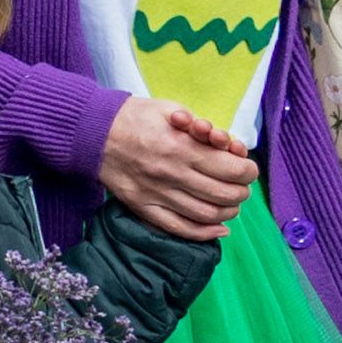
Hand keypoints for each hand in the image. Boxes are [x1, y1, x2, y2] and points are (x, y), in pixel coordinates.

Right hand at [99, 95, 256, 238]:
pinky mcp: (143, 206)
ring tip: (229, 205)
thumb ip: (204, 129)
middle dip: (241, 192)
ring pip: (207, 214)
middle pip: (225, 195)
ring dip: (227, 213)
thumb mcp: (173, 110)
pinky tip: (218, 230)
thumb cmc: (136, 117)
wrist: (92, 132)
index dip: (248, 171)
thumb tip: (229, 148)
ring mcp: (157, 194)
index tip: (246, 168)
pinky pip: (178, 228)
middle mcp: (173, 174)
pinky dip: (204, 233)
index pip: (234, 170)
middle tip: (240, 186)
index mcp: (183, 147)